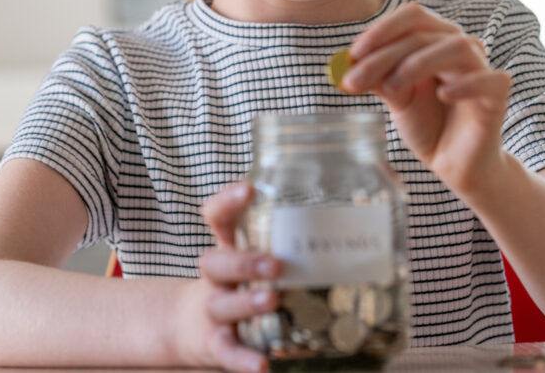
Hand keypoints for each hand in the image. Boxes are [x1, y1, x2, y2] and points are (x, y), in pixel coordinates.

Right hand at [175, 182, 281, 372]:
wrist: (190, 326)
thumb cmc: (238, 284)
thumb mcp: (251, 256)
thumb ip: (288, 242)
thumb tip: (354, 223)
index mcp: (227, 248)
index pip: (218, 217)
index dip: (228, 202)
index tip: (249, 189)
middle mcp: (216, 277)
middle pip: (217, 262)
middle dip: (245, 261)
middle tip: (276, 263)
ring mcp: (213, 310)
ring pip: (223, 304)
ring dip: (247, 303)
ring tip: (272, 301)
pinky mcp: (215, 343)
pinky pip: (228, 351)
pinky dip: (244, 359)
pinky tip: (262, 366)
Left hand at [342, 2, 510, 195]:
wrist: (453, 162)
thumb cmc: (426, 122)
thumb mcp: (395, 98)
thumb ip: (377, 78)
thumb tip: (347, 63)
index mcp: (435, 39)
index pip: (411, 16)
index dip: (381, 30)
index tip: (352, 54)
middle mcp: (459, 46)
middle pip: (424, 32)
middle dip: (384, 55)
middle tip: (354, 80)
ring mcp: (481, 68)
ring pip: (457, 47)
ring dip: (419, 63)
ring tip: (394, 88)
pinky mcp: (497, 93)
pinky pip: (488, 79)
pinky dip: (464, 84)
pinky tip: (443, 96)